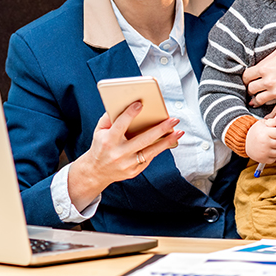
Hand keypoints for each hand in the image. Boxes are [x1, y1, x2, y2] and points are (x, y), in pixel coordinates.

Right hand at [68, 102, 183, 208]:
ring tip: (179, 132)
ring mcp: (127, 164)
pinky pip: (149, 158)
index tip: (140, 104)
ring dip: (167, 141)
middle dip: (160, 129)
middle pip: (143, 139)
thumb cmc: (100, 146)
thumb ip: (110, 117)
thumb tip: (125, 104)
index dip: (130, 114)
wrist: (96, 171)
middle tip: (173, 120)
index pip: (120, 125)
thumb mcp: (99, 131)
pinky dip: (158, 149)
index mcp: (108, 140)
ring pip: (151, 151)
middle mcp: (119, 153)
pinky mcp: (134, 171)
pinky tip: (168, 141)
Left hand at [243, 47, 275, 115]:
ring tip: (259, 98)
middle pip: (251, 89)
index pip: (246, 76)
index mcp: (265, 68)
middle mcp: (268, 81)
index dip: (247, 78)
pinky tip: (266, 116)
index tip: (250, 79)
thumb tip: (258, 66)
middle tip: (255, 88)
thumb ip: (266, 60)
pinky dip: (269, 115)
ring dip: (257, 99)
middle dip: (251, 88)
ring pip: (258, 100)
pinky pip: (274, 112)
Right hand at [244, 116, 275, 163]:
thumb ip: (272, 121)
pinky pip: (274, 159)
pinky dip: (272, 155)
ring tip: (269, 144)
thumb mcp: (262, 123)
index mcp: (265, 133)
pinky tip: (267, 150)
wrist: (244, 142)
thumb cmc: (254, 132)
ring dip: (275, 148)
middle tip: (272, 138)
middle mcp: (265, 143)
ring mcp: (264, 152)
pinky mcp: (263, 159)